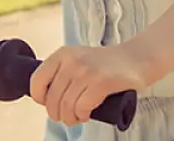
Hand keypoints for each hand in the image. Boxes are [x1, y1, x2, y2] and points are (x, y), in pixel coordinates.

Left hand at [29, 45, 145, 127]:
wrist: (136, 58)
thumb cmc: (105, 65)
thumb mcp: (77, 60)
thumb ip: (61, 73)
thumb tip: (43, 99)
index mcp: (62, 54)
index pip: (36, 81)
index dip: (40, 98)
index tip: (50, 104)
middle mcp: (72, 61)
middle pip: (52, 99)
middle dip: (57, 114)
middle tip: (67, 117)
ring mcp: (87, 71)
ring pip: (66, 106)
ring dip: (71, 118)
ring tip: (78, 117)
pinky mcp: (102, 82)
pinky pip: (82, 107)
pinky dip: (82, 115)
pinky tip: (87, 114)